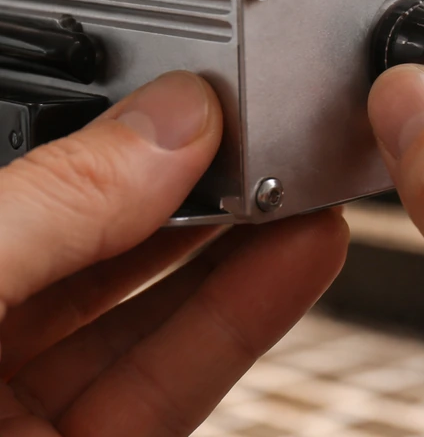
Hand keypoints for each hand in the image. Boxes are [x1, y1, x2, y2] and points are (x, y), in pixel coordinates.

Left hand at [0, 72, 347, 435]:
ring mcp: (18, 408)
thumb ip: (56, 202)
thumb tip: (169, 122)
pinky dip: (246, 319)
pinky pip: (176, 382)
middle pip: (101, 244)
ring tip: (308, 195)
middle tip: (274, 143)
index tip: (205, 103)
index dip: (121, 138)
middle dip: (199, 189)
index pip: (35, 179)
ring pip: (151, 314)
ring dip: (244, 249)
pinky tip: (298, 262)